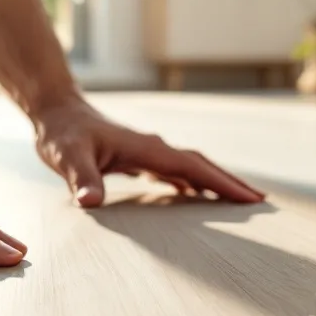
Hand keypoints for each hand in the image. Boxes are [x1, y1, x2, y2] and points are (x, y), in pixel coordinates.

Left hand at [31, 100, 265, 207]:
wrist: (55, 112)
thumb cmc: (61, 135)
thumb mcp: (68, 158)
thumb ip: (83, 179)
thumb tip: (91, 202)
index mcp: (146, 148)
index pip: (193, 167)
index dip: (222, 183)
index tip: (250, 199)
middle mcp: (153, 148)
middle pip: (201, 165)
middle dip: (230, 183)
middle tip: (260, 203)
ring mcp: (148, 151)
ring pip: (191, 167)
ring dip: (214, 182)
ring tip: (239, 201)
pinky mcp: (138, 157)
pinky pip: (174, 171)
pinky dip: (191, 183)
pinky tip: (196, 196)